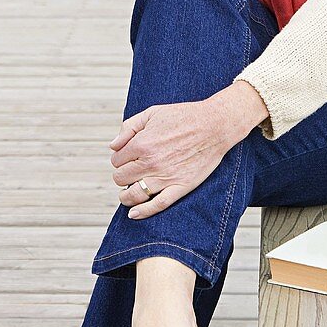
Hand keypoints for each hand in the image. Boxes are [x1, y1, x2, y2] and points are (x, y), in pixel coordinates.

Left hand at [111, 83, 268, 219]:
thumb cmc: (184, 116)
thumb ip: (128, 127)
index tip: (127, 157)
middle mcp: (150, 163)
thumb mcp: (152, 113)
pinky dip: (143, 212)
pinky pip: (157, 205)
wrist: (214, 125)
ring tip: (127, 193)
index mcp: (141, 143)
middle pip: (121, 178)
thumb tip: (112, 146)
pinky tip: (134, 213)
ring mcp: (165, 177)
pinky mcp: (180, 187)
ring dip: (126, 195)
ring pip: (133, 194)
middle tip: (130, 171)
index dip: (120, 159)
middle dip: (122, 175)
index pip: (116, 160)